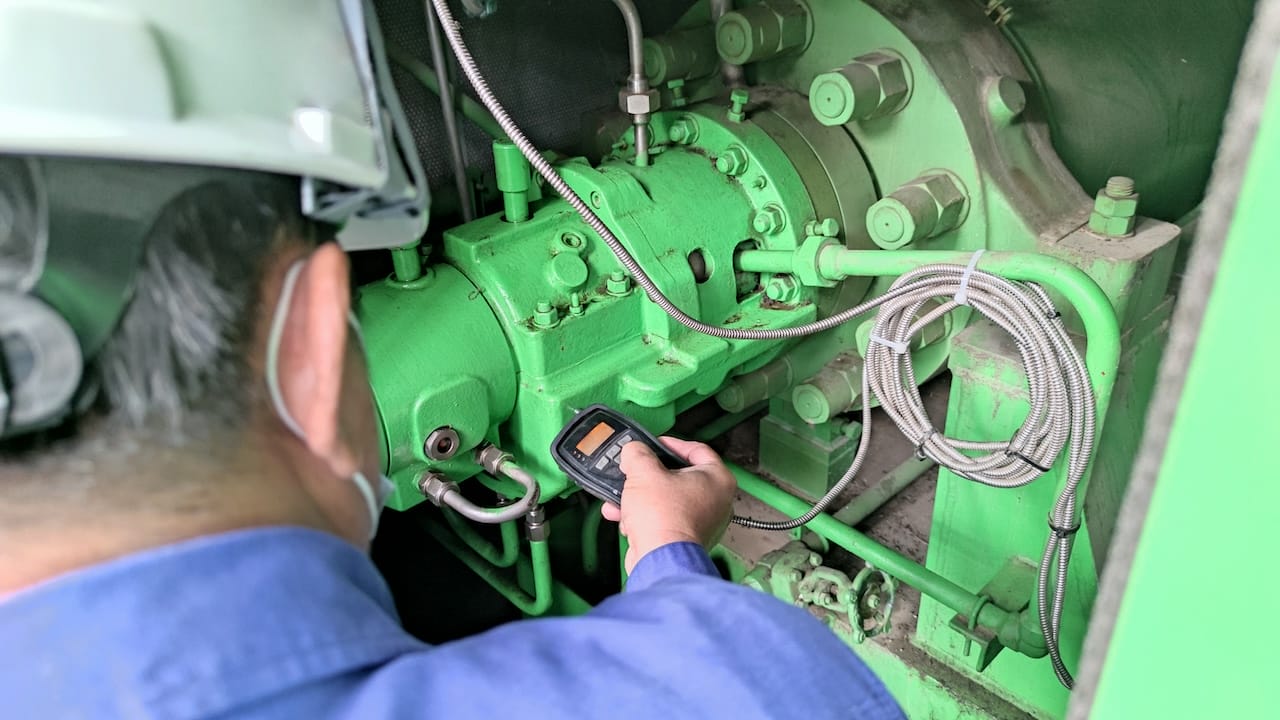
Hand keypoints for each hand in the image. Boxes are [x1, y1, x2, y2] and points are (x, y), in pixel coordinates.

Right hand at [600, 437, 736, 572]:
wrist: (658, 559)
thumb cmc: (664, 518)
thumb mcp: (643, 472)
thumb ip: (637, 453)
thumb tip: (634, 451)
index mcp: (718, 479)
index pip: (697, 449)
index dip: (671, 443)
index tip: (653, 444)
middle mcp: (716, 501)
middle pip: (678, 476)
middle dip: (648, 475)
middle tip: (635, 470)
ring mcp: (702, 522)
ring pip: (666, 499)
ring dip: (640, 497)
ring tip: (621, 495)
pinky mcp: (685, 539)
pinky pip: (663, 519)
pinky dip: (643, 517)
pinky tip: (624, 516)